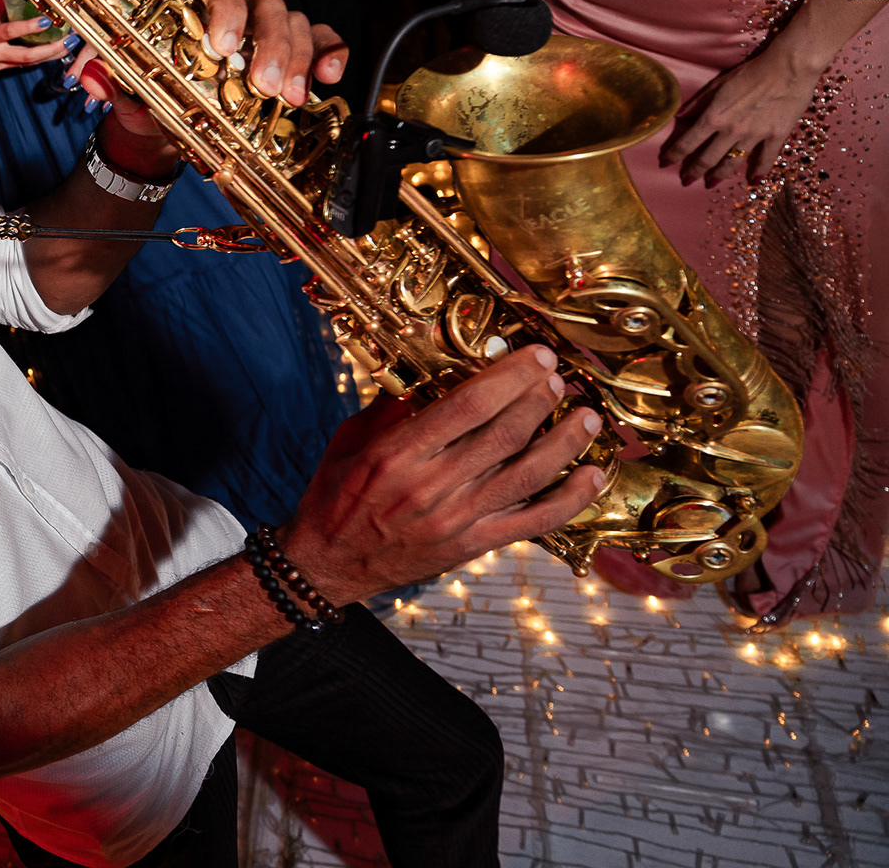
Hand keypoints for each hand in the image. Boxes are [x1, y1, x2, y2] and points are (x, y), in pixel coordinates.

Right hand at [0, 0, 75, 69]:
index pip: (10, 31)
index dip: (29, 27)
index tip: (47, 20)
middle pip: (27, 56)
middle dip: (52, 49)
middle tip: (70, 39)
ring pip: (31, 63)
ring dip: (54, 54)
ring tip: (71, 43)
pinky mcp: (5, 68)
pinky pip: (29, 64)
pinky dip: (45, 56)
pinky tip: (60, 48)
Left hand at [74, 0, 345, 108]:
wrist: (164, 131)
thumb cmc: (149, 98)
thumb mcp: (129, 93)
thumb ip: (114, 82)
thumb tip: (93, 78)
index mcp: (194, 5)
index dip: (225, 6)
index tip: (223, 44)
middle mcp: (234, 11)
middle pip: (264, 4)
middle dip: (269, 44)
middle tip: (263, 85)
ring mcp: (264, 31)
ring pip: (293, 22)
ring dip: (296, 57)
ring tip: (290, 97)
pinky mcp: (291, 54)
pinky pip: (321, 40)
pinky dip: (329, 53)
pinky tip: (329, 76)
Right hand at [279, 346, 607, 605]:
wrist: (328, 563)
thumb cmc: (335, 496)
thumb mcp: (350, 440)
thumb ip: (393, 407)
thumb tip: (434, 371)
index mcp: (397, 454)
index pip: (467, 405)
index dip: (510, 376)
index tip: (536, 356)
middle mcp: (431, 486)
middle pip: (504, 434)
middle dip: (541, 399)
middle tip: (561, 377)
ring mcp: (456, 519)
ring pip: (527, 474)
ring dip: (565, 442)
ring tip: (587, 417)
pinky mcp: (473, 545)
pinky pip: (534, 521)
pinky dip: (570, 499)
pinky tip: (592, 476)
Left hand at [659, 47, 823, 186]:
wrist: (788, 67)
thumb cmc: (751, 72)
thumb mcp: (718, 84)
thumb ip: (698, 103)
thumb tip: (679, 117)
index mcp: (714, 117)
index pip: (688, 142)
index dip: (674, 155)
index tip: (665, 163)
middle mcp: (731, 131)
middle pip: (707, 158)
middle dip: (694, 171)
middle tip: (686, 180)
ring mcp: (754, 136)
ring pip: (732, 162)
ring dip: (719, 174)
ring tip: (710, 183)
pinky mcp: (776, 136)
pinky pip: (765, 159)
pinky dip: (758, 171)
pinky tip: (752, 181)